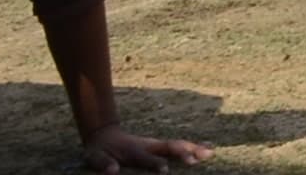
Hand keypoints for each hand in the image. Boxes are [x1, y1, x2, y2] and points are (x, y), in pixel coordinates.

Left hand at [80, 126, 210, 169]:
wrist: (105, 135)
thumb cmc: (100, 151)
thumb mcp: (95, 158)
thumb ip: (104, 163)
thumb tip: (113, 170)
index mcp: (133, 150)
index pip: (147, 158)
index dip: (155, 164)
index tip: (165, 171)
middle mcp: (148, 145)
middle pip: (169, 147)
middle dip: (183, 152)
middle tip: (196, 159)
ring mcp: (156, 145)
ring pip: (177, 145)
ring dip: (194, 148)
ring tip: (210, 153)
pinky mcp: (160, 147)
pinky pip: (179, 146)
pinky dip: (194, 147)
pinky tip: (207, 149)